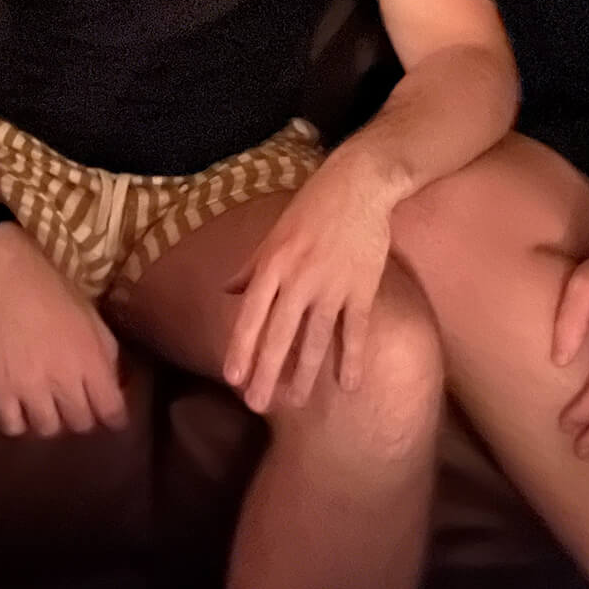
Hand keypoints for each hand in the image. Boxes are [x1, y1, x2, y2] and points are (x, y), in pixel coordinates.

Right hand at [0, 224, 127, 437]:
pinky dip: (19, 422)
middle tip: (77, 405)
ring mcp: (30, 390)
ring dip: (52, 420)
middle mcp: (64, 382)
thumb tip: (114, 384)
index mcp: (91, 361)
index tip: (112, 416)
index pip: (112, 411)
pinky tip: (21, 408)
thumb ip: (105, 355)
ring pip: (48, 431)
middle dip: (83, 417)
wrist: (5, 278)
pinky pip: (13, 427)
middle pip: (81, 425)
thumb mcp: (92, 318)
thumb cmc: (53, 290)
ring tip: (48, 407)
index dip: (115, 418)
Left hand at [224, 153, 394, 413]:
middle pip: (280, 333)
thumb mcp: (274, 234)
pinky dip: (352, 357)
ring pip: (315, 337)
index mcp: (274, 263)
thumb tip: (227, 292)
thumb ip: (251, 266)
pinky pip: (355, 329)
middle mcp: (299, 277)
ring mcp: (331, 284)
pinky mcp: (361, 286)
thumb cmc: (313, 207)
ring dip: (304, 373)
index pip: (252, 313)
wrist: (358, 184)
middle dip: (267, 372)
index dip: (242, 347)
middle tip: (257, 404)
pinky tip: (348, 385)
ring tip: (295, 402)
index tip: (232, 378)